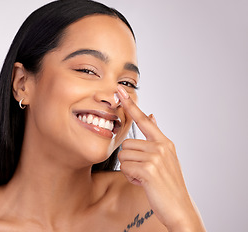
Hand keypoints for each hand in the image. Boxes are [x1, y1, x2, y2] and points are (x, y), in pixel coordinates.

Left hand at [116, 85, 204, 231]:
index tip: (119, 90)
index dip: (130, 105)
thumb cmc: (168, 183)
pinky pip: (125, 167)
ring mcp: (155, 157)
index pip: (144, 120)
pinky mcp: (148, 169)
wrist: (179, 207)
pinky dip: (131, 178)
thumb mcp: (167, 156)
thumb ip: (156, 136)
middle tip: (143, 171)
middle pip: (126, 144)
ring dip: (130, 169)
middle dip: (129, 159)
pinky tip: (144, 183)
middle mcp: (161, 146)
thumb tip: (152, 115)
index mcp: (164, 142)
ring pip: (124, 156)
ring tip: (145, 177)